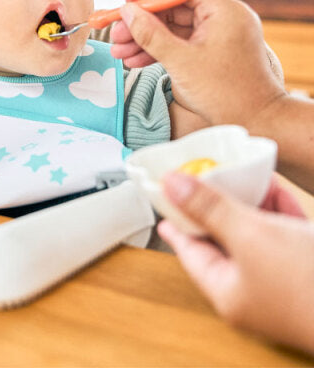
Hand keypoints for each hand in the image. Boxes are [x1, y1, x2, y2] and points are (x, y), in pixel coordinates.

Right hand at [109, 0, 284, 125]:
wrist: (257, 122)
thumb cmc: (226, 93)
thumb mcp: (181, 61)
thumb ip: (151, 34)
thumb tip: (127, 11)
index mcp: (224, 11)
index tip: (127, 2)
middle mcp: (223, 17)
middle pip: (174, 7)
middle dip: (143, 21)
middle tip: (116, 33)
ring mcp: (218, 35)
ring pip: (174, 28)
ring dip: (146, 38)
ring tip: (120, 51)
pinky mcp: (212, 51)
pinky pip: (180, 43)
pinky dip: (159, 50)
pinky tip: (135, 60)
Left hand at [158, 173, 313, 354]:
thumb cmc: (310, 283)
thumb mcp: (250, 237)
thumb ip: (210, 208)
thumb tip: (169, 184)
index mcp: (227, 290)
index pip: (188, 247)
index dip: (174, 215)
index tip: (161, 190)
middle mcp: (252, 288)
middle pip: (221, 237)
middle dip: (214, 202)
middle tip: (201, 171)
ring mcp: (283, 279)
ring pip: (254, 232)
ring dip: (247, 200)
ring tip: (235, 171)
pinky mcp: (308, 265)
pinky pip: (285, 233)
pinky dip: (277, 209)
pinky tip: (273, 185)